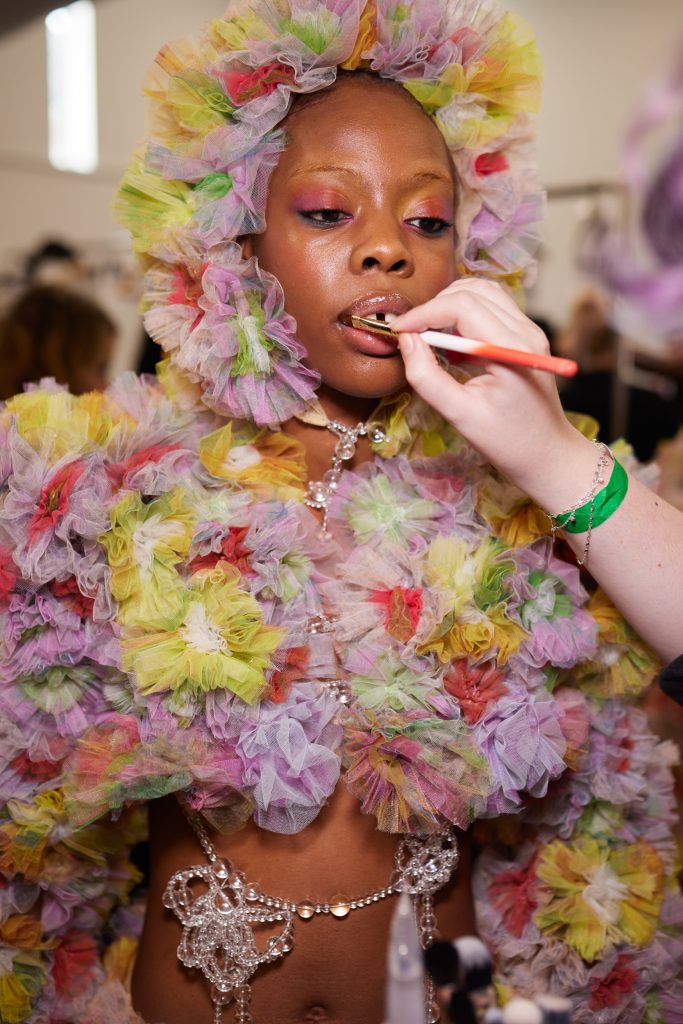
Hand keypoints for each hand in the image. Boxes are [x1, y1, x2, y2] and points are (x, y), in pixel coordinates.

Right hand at [392, 279, 594, 509]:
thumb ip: (428, 378)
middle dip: (434, 307)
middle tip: (410, 334)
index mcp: (513, 348)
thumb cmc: (507, 443)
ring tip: (428, 334)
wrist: (547, 455)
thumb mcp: (460, 415)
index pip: (462, 305)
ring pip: (482, 292)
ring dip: (449, 305)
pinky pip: (491, 307)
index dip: (424, 313)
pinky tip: (450, 339)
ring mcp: (529, 330)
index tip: (398, 331)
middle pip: (472, 291)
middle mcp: (526, 330)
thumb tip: (406, 341)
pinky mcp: (525, 336)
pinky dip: (464, 313)